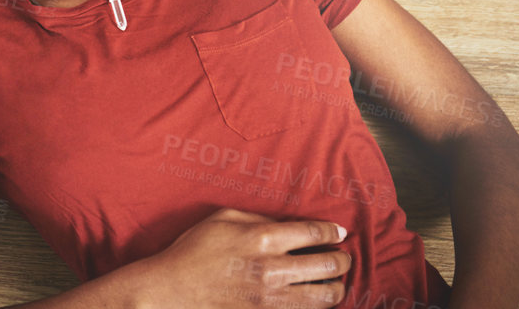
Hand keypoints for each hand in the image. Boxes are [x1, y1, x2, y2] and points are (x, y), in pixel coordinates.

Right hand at [112, 208, 351, 308]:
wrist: (174, 289)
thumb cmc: (195, 249)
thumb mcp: (223, 218)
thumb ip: (259, 218)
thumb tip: (287, 225)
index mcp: (262, 238)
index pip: (313, 232)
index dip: (332, 231)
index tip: (339, 232)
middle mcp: (273, 269)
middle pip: (328, 265)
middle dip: (343, 260)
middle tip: (344, 257)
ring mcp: (272, 298)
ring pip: (324, 296)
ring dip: (337, 288)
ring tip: (336, 282)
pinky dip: (316, 306)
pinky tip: (315, 299)